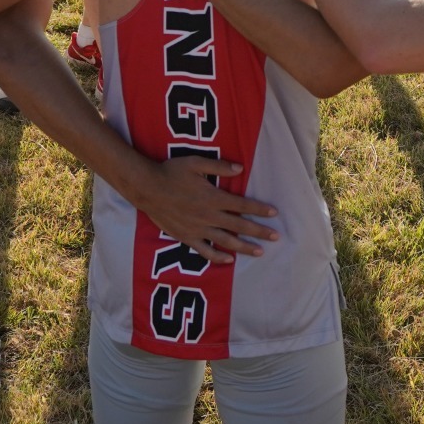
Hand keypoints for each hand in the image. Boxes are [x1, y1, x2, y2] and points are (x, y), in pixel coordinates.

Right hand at [124, 153, 278, 263]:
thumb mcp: (196, 163)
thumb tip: (240, 168)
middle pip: (239, 225)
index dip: (259, 209)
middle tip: (276, 237)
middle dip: (259, 231)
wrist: (147, 188)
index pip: (243, 205)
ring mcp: (198, 229)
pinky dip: (217, 257)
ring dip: (245, 247)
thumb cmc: (172, 172)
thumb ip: (219, 167)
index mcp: (213, 197)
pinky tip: (228, 260)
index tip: (274, 213)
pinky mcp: (186, 237)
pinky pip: (205, 251)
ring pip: (226, 241)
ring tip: (260, 252)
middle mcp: (209, 216)